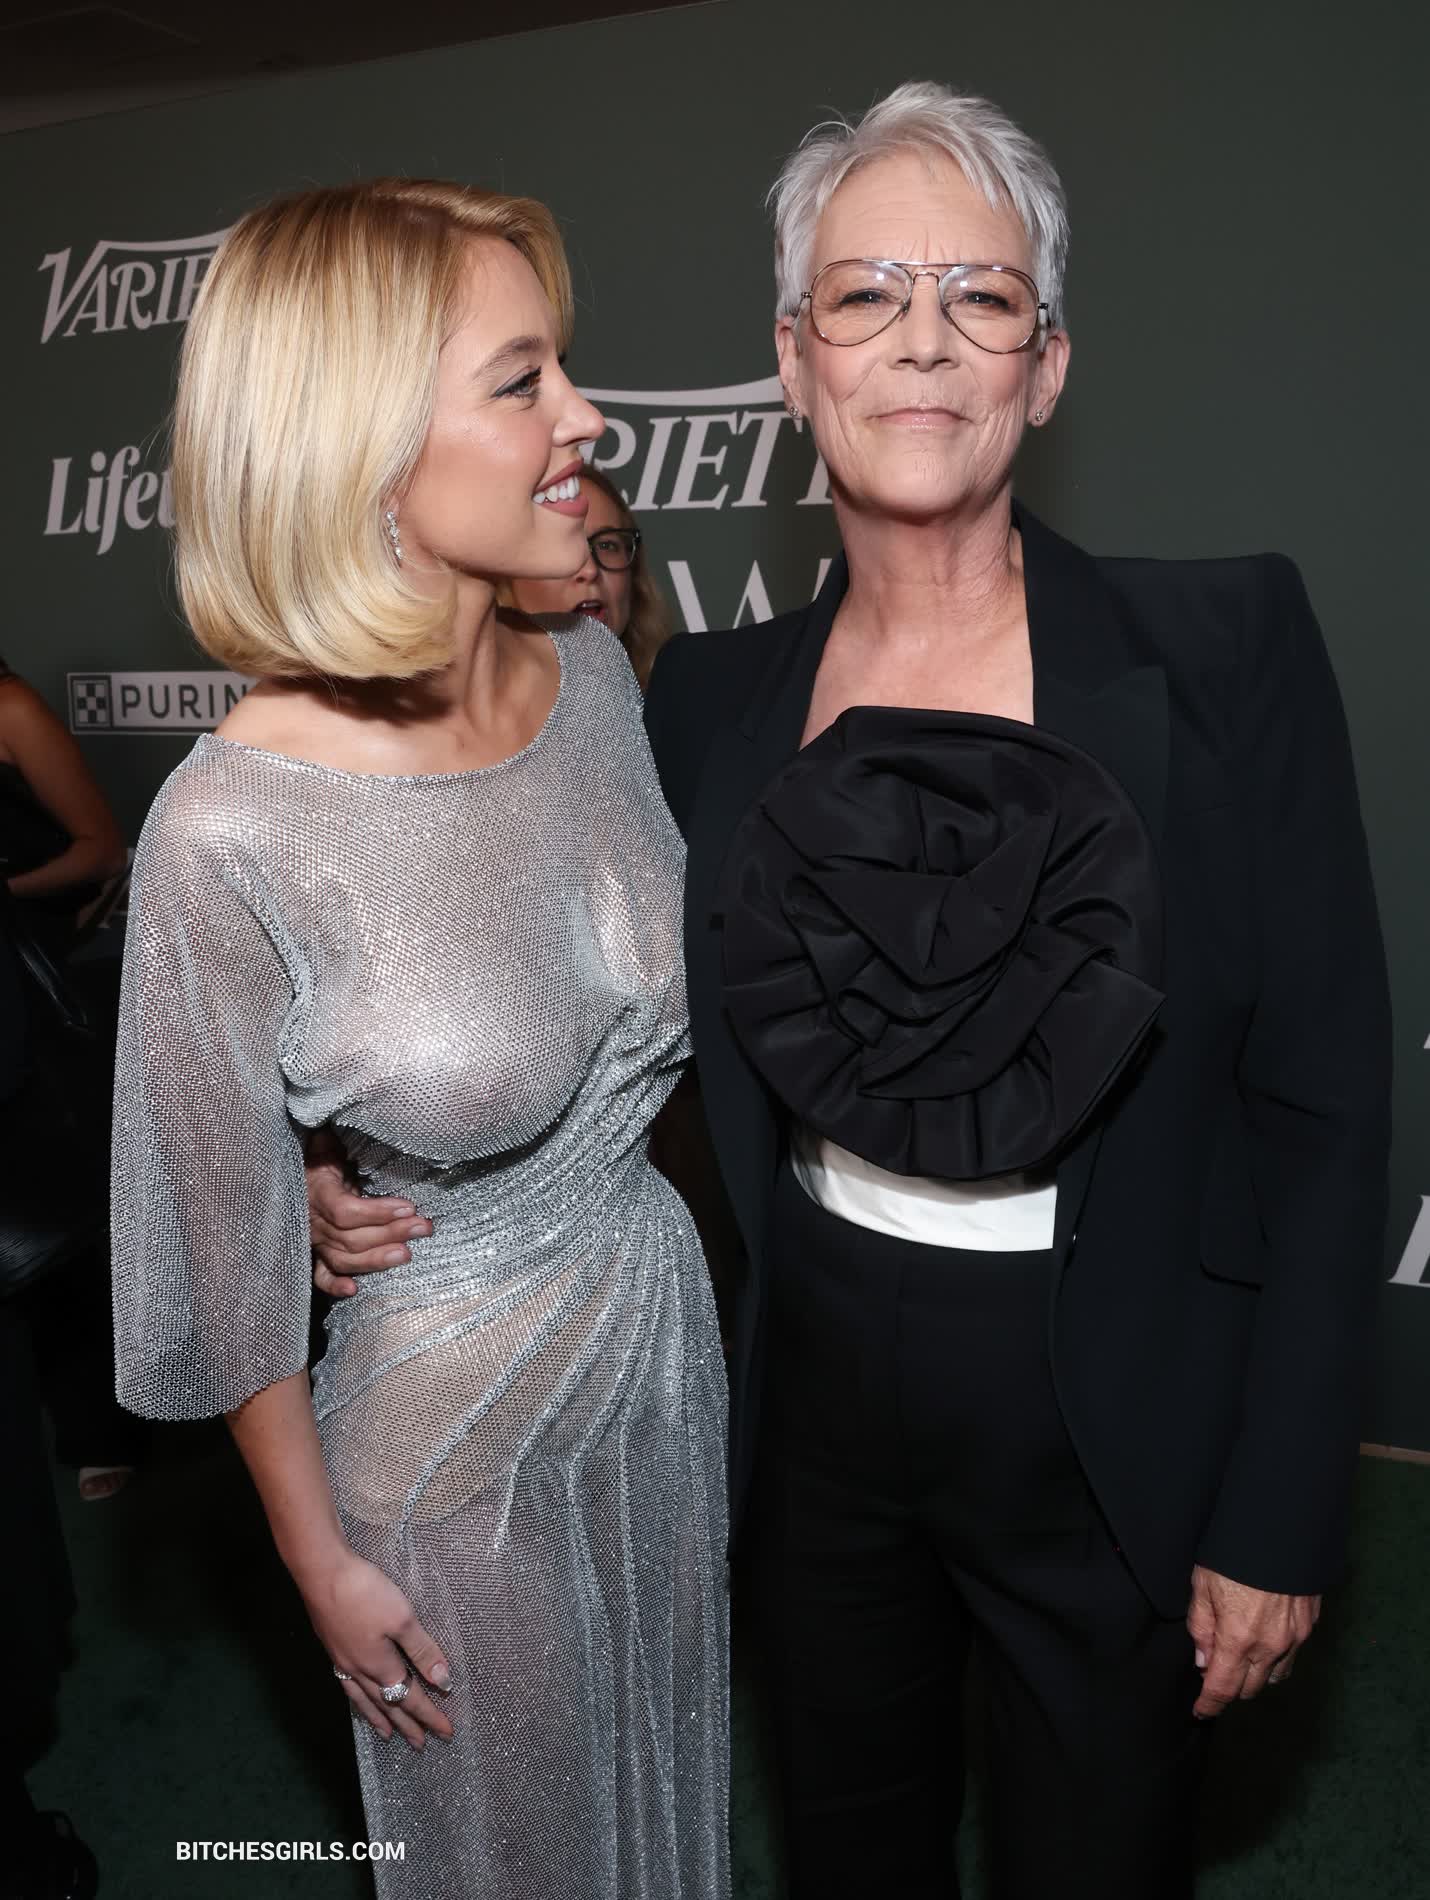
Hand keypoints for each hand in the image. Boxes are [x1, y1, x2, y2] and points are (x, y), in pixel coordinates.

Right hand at [298, 1550, 454, 1748]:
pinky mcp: (332, 1649)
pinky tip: (358, 1697)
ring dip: (379, 1718)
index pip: (410, 1698)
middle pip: (388, 1705)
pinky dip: (357, 1701)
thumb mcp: (402, 1618)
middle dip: (407, 1725)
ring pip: (365, 1700)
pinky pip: (348, 1687)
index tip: (447, 1732)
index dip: (430, 1715)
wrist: (322, 1574)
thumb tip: (443, 1682)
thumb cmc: (366, 1593)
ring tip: (389, 1735)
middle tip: (420, 1745)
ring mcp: (343, 1661)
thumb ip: (422, 1651)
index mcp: (380, 1666)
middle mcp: (359, 1671)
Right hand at [306, 1128, 431, 1297]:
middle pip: (351, 1237)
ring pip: (342, 1258)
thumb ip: (335, 1136)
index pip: (346, 1210)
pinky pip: (319, 1276)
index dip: (377, 1212)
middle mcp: (312, 1220)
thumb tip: (347, 1111)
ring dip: (375, 1260)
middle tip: (424, 1228)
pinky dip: (334, 1285)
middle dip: (391, 1233)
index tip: (409, 1206)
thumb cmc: (318, 1154)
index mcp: (316, 1190)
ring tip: (407, 1254)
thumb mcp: (326, 1141)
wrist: (288, 1175)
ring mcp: (312, 1241)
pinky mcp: (312, 1254)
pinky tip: (354, 1291)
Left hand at [1186, 1564, 1320, 1717]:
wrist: (1280, 1530)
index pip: (1222, 1688)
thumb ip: (1201, 1626)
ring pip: (1275, 1677)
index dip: (1209, 1705)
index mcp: (1238, 1638)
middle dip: (1231, 1688)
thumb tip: (1204, 1661)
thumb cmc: (1234, 1554)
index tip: (1200, 1712)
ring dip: (1256, 1676)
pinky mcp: (1309, 1626)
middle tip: (1216, 1676)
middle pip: (1250, 1688)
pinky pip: (1292, 1656)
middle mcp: (1270, 1645)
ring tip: (1241, 1662)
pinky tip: (1265, 1644)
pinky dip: (1276, 1659)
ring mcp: (1294, 1638)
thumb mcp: (1203, 1585)